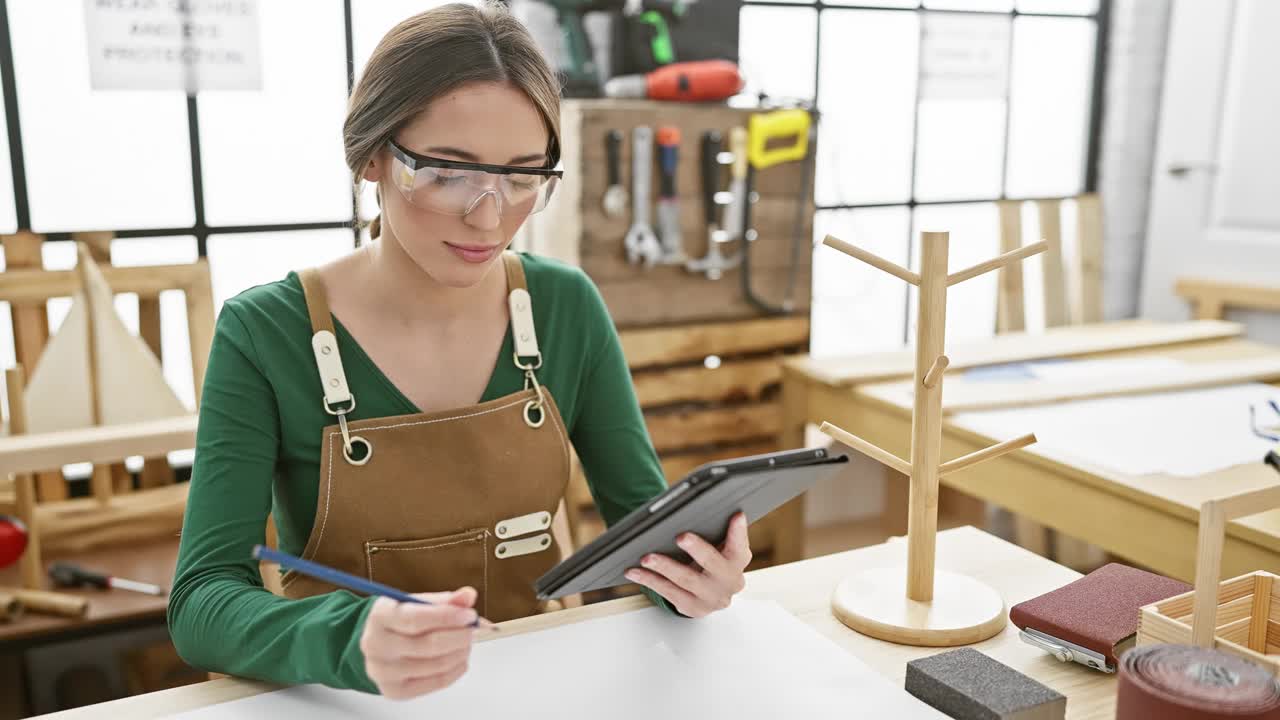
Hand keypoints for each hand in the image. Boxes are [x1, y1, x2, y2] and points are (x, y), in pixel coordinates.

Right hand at [359, 587, 478, 699]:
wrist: (378, 645)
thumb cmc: (402, 620)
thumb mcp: (418, 603)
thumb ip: (445, 600)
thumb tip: (469, 595)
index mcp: (380, 616)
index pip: (416, 619)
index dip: (447, 617)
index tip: (469, 615)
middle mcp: (376, 645)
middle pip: (428, 645)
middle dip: (459, 637)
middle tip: (473, 630)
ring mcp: (383, 671)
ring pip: (436, 665)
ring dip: (460, 653)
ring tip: (467, 643)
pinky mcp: (396, 691)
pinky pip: (436, 682)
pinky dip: (456, 670)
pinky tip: (459, 658)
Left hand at [624, 511, 750, 617]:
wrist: (711, 593)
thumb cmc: (712, 561)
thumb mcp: (720, 545)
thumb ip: (717, 531)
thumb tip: (701, 510)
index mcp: (738, 560)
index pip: (740, 544)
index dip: (739, 532)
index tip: (736, 516)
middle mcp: (730, 581)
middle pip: (712, 563)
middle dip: (697, 549)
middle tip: (681, 537)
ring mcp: (712, 598)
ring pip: (685, 579)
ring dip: (663, 567)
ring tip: (647, 557)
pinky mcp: (694, 608)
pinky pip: (669, 593)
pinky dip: (650, 581)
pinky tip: (637, 572)